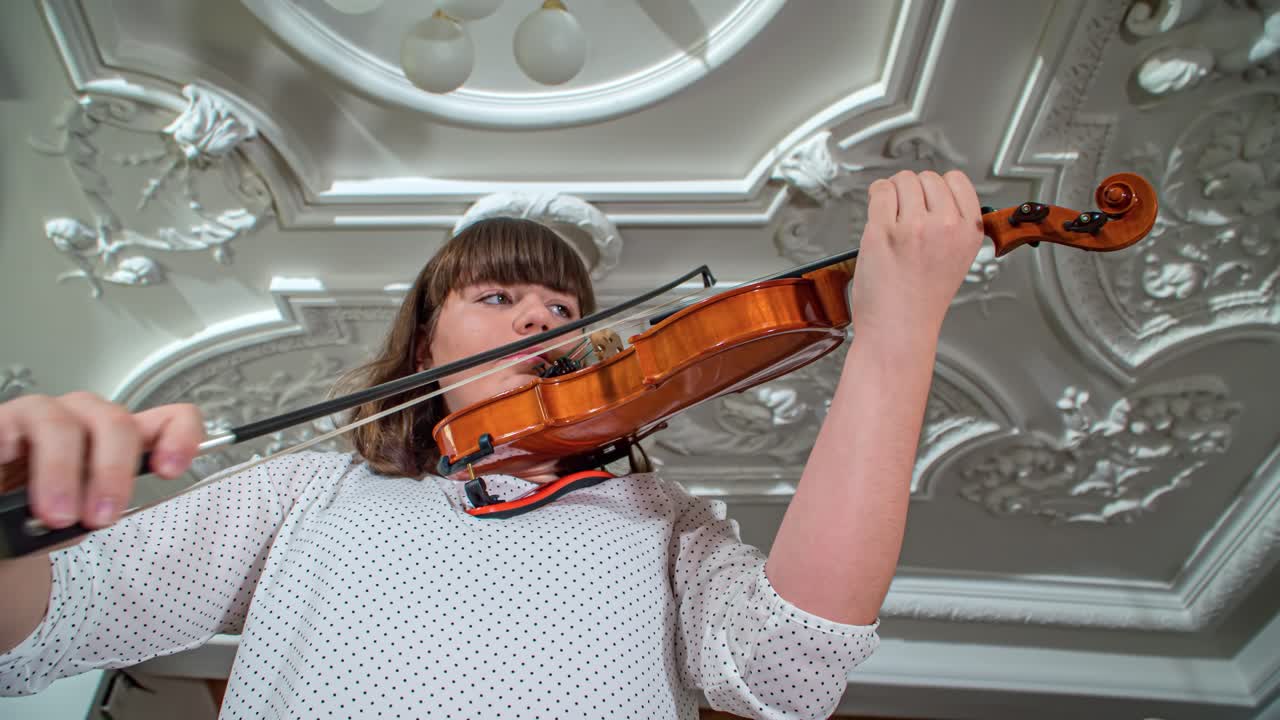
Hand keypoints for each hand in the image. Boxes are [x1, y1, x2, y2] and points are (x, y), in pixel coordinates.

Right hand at [0, 393, 203, 536]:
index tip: (171, 469)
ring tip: (57, 515)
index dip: (180, 437)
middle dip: (112, 473)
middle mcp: (86, 420)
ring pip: (63, 425)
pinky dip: (14, 452)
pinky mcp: (3, 421)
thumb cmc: (41, 511)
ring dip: (63, 473)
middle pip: (116, 423)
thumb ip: (100, 509)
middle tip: (100, 516)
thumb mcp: (83, 515)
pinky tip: (12, 472)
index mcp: (119, 440)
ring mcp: (44, 415)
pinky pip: (11, 427)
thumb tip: (95, 516)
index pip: (168, 419)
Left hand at [850, 170, 984, 347]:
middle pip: (927, 177)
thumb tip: (933, 194)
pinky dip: (875, 197)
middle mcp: (945, 226)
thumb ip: (952, 225)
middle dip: (913, 191)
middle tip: (905, 216)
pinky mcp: (883, 231)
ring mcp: (913, 226)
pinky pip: (879, 191)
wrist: (899, 330)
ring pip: (902, 181)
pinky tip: (877, 215)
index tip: (928, 199)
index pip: (957, 180)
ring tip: (891, 219)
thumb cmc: (921, 301)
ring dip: (893, 193)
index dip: (938, 187)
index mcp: (969, 232)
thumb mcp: (957, 259)